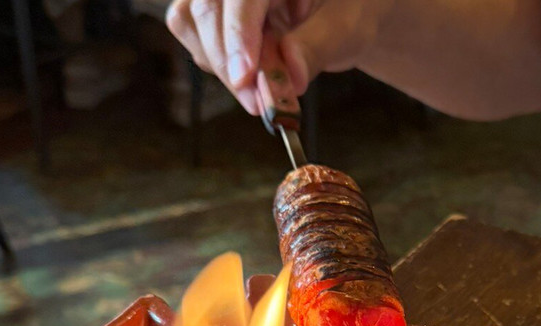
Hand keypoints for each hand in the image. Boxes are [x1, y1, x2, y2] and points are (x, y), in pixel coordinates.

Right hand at [165, 0, 390, 114]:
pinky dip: (219, 63)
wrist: (350, 12)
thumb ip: (318, 46)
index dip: (238, 33)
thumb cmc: (351, 10)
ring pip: (189, 20)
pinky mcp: (213, 9)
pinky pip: (195, 35)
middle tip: (256, 101)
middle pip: (205, 7)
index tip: (245, 77)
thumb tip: (291, 74)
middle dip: (227, 60)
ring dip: (220, 65)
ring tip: (259, 91)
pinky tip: (250, 76)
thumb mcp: (348, 27)